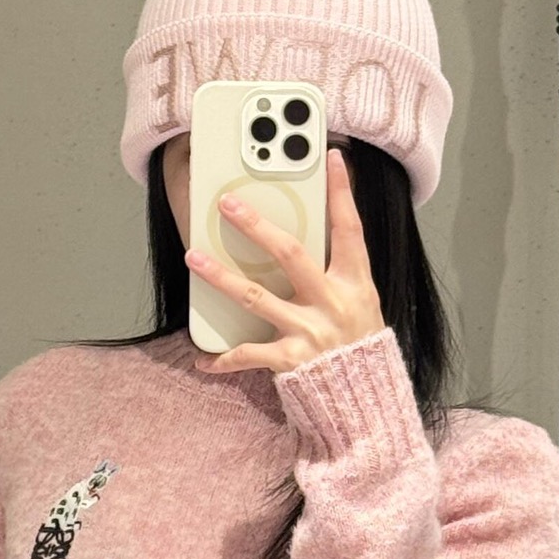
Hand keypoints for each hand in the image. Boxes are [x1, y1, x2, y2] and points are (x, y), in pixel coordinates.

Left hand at [183, 147, 385, 374]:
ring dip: (220, 277)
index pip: (350, 229)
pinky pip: (249, 354)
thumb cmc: (359, 347)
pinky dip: (223, 359)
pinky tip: (203, 360)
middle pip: (290, 255)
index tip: (332, 158)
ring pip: (256, 297)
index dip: (342, 192)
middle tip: (228, 205)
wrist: (365, 401)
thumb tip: (314, 236)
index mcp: (356, 283)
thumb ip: (339, 272)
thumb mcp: (361, 303)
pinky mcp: (291, 361)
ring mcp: (310, 331)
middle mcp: (332, 302)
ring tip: (193, 259)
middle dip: (256, 226)